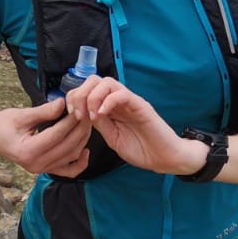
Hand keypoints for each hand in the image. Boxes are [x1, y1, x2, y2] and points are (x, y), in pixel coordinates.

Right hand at [0, 101, 90, 177]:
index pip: (58, 134)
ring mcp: (40, 169)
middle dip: (80, 128)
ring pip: (71, 157)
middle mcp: (35, 164)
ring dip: (82, 140)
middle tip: (88, 112)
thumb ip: (44, 111)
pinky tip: (86, 150)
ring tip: (87, 123)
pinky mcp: (44, 170)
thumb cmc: (1, 124)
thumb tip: (64, 103)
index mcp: (27, 151)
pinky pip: (68, 171)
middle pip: (68, 146)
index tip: (80, 105)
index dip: (72, 119)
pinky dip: (80, 163)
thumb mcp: (21, 115)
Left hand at [65, 76, 202, 175]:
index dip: (75, 98)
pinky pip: (121, 94)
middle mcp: (119, 100)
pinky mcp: (140, 105)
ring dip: (92, 97)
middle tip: (78, 114)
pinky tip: (102, 115)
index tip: (72, 115)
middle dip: (80, 94)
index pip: (88, 89)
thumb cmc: (142, 150)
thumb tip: (84, 113)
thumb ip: (100, 124)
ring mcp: (130, 101)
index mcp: (111, 107)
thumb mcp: (112, 138)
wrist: (164, 158)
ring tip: (91, 116)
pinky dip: (107, 101)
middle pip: (94, 80)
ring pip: (106, 82)